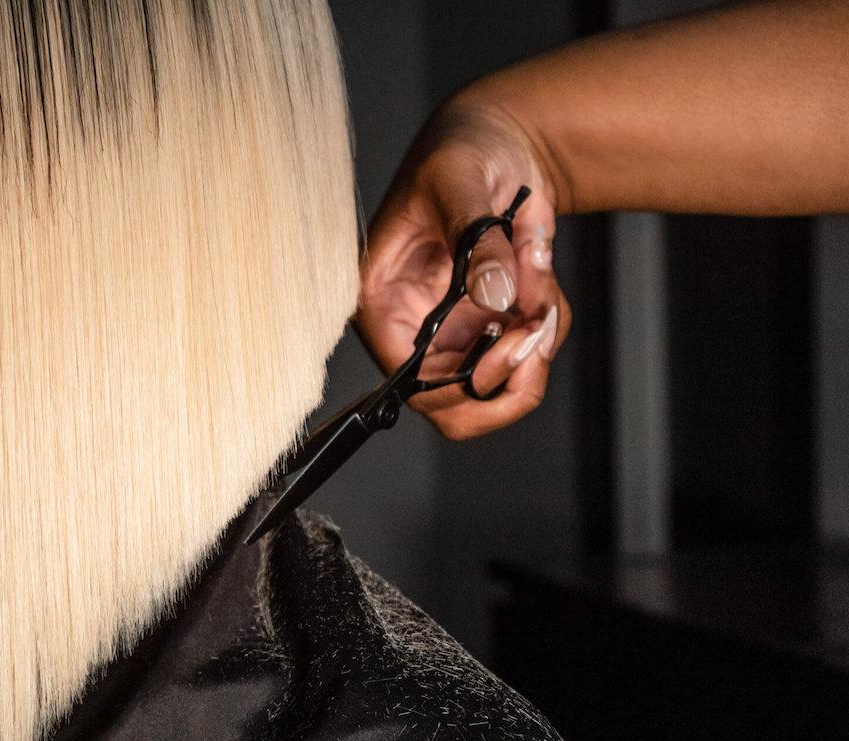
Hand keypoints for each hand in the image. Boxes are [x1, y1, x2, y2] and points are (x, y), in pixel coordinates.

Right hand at [356, 100, 569, 439]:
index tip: (509, 345)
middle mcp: (414, 325)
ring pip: (500, 385)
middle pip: (456, 406)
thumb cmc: (460, 151)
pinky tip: (539, 272)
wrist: (503, 141)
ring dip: (537, 339)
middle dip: (510, 375)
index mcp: (383, 299)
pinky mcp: (490, 324)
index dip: (460, 384)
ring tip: (538, 277)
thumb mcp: (461, 183)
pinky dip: (550, 320)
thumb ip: (478, 241)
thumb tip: (493, 295)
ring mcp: (455, 330)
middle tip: (536, 327)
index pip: (407, 379)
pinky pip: (529, 355)